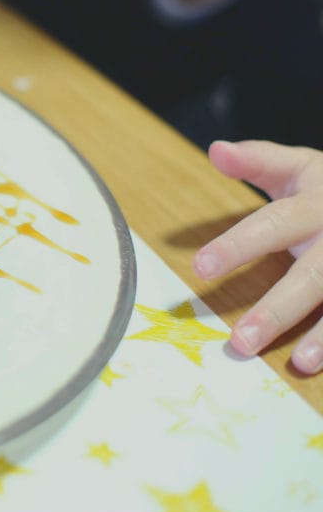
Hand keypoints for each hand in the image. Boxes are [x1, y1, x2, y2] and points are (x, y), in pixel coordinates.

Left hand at [194, 140, 322, 372]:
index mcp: (317, 203)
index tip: (200, 267)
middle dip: (278, 309)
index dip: (238, 245)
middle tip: (239, 340)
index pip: (273, 224)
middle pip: (313, 275)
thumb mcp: (302, 167)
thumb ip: (259, 160)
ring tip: (298, 362)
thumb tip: (218, 150)